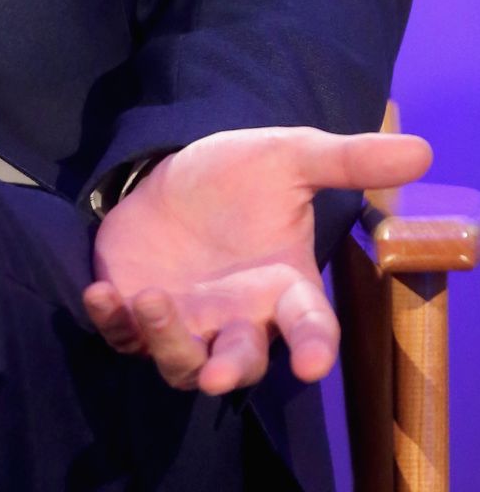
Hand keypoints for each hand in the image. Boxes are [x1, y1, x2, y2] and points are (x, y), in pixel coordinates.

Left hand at [84, 125, 430, 393]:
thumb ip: (346, 161)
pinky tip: (101, 296)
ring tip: (149, 300)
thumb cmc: (239, 175)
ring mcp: (185, 321)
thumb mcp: (289, 157)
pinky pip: (122, 336)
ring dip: (165, 343)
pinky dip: (111, 323)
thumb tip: (424, 151)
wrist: (175, 170)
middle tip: (212, 374)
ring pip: (178, 362)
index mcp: (283, 287)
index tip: (311, 365)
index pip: (310, 329)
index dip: (313, 349)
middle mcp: (236, 318)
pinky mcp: (134, 311)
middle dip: (226, 371)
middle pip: (237, 365)